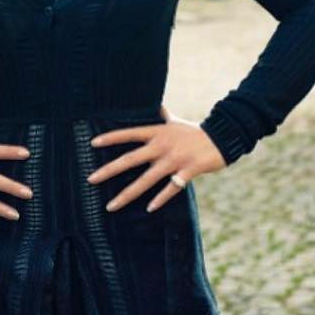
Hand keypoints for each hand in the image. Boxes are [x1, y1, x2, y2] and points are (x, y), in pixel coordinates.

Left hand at [86, 104, 225, 212]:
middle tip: (90, 180)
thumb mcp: (177, 121)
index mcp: (158, 132)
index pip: (129, 134)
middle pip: (131, 159)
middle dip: (109, 170)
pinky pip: (171, 188)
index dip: (111, 138)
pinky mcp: (188, 171)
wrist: (224, 136)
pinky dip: (160, 198)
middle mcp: (162, 146)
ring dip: (127, 194)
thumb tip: (157, 106)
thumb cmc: (196, 131)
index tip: (92, 144)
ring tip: (111, 206)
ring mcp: (174, 160)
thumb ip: (163, 116)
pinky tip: (149, 208)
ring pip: (146, 179)